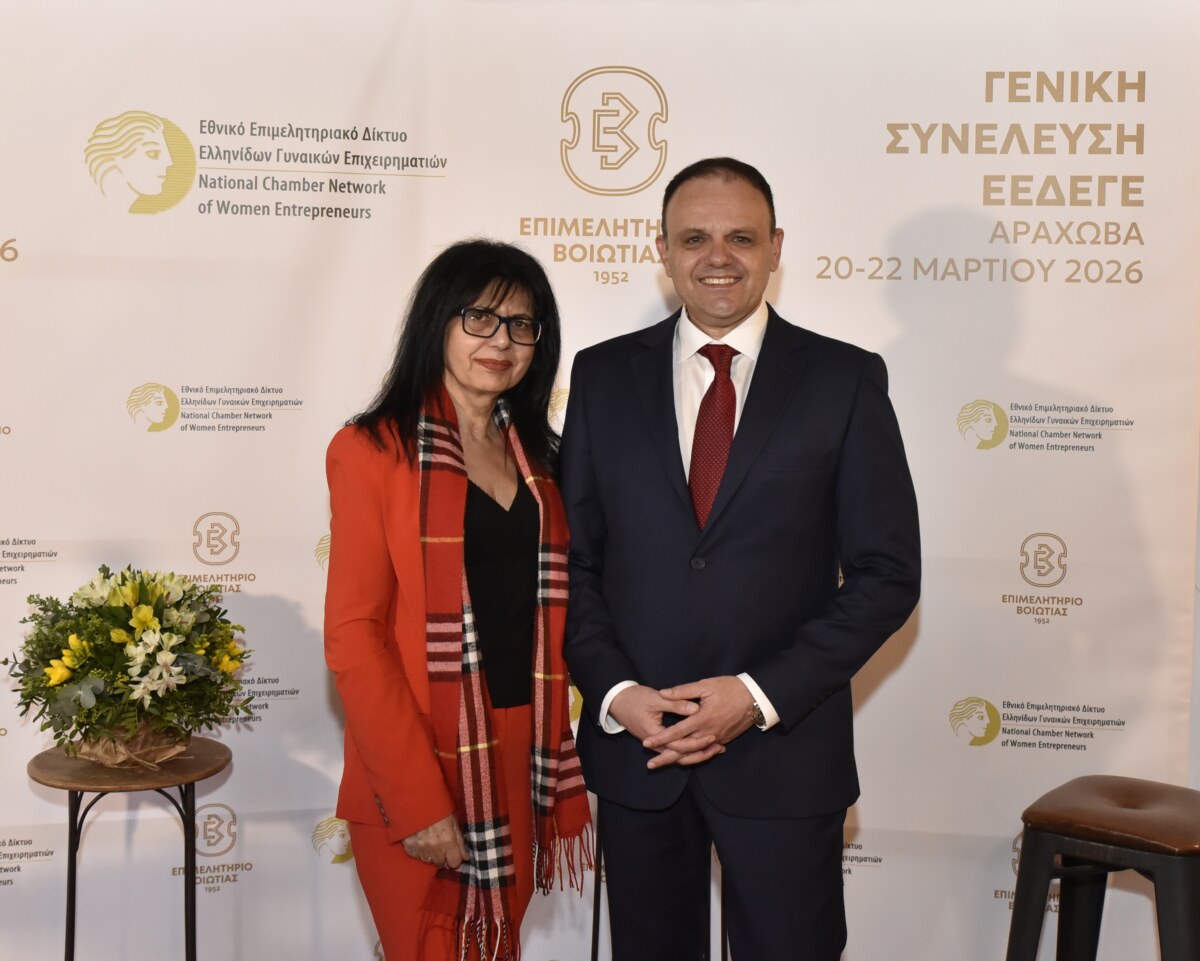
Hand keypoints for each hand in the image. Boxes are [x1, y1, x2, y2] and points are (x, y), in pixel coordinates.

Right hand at [401, 813, 469, 868]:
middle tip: (441, 844)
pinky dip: (418, 850)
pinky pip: (416, 855)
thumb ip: (460, 841)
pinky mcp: (409, 846)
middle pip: (440, 863)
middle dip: (442, 856)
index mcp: (448, 840)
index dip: (455, 858)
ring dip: (430, 854)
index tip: (453, 853)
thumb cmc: (438, 808)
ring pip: (428, 860)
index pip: (454, 863)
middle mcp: (434, 847)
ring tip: (430, 840)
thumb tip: (466, 857)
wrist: (417, 798)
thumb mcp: (453, 821)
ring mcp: (420, 847)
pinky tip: (420, 839)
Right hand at [608, 684, 722, 769]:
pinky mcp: (660, 741)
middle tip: (719, 747)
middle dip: (701, 752)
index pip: (679, 744)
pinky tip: (705, 745)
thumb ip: (676, 703)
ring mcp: (657, 744)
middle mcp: (656, 744)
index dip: (697, 741)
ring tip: (717, 749)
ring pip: (680, 754)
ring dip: (698, 753)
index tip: (712, 736)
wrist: (618, 702)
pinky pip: (677, 749)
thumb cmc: (635, 698)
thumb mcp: (655, 698)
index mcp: (655, 734)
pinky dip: (691, 749)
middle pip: (681, 754)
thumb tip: (695, 708)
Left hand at [641, 676, 755, 769]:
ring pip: (694, 754)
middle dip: (665, 757)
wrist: (754, 698)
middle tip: (650, 765)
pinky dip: (694, 757)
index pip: (676, 732)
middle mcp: (708, 733)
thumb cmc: (729, 688)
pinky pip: (705, 753)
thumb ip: (683, 691)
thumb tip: (663, 693)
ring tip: (664, 763)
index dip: (660, 738)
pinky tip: (685, 759)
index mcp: (701, 719)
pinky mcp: (723, 740)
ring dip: (678, 760)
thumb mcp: (705, 685)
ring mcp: (717, 738)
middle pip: (683, 749)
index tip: (646, 743)